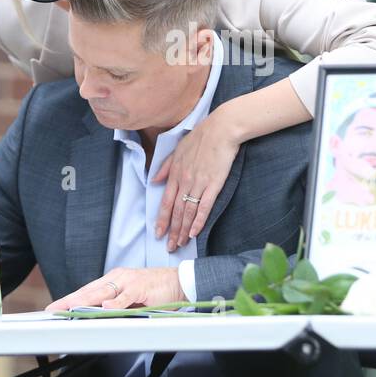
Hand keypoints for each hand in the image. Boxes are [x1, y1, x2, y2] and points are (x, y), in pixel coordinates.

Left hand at [46, 267, 184, 311]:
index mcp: (114, 280)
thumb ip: (116, 307)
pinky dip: (115, 303)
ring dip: (85, 301)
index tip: (54, 308)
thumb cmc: (156, 291)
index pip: (87, 291)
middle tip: (54, 309)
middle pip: (89, 291)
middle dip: (69, 300)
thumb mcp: (131, 300)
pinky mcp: (141, 287)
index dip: (69, 299)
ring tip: (70, 309)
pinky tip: (104, 308)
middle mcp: (118, 278)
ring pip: (102, 292)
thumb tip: (98, 316)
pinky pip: (126, 296)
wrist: (180, 282)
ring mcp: (129, 282)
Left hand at [152, 109, 241, 252]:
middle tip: (169, 247)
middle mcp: (184, 181)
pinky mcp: (213, 184)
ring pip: (188, 212)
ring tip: (180, 244)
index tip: (158, 233)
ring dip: (183, 230)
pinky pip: (204, 207)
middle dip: (171, 231)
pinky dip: (198, 221)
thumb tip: (154, 180)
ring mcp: (199, 183)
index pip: (166, 202)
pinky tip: (194, 233)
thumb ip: (166, 166)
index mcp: (175, 173)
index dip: (161, 219)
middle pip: (176, 211)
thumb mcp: (178, 149)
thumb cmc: (201, 137)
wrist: (221, 129)